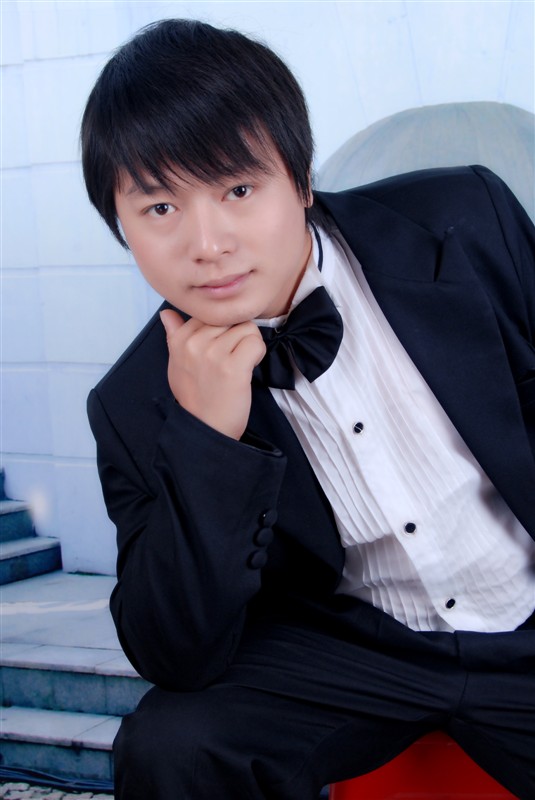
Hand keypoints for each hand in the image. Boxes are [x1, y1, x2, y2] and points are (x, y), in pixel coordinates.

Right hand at [160, 310, 265, 439]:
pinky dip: (258, 353)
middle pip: (230, 318)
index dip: (222, 330)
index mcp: (180, 340)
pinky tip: (248, 367)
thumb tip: (167, 312)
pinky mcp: (232, 367)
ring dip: (249, 345)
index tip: (219, 351)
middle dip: (237, 336)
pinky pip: (255, 342)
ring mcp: (213, 354)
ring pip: (246, 327)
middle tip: (232, 360)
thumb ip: (174, 336)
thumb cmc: (195, 397)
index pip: (211, 314)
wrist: (206, 427)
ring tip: (239, 364)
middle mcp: (194, 343)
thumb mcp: (177, 364)